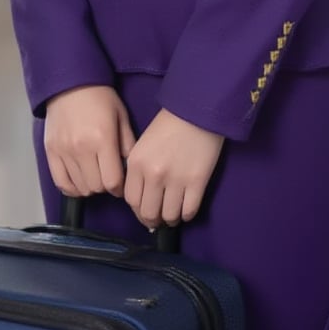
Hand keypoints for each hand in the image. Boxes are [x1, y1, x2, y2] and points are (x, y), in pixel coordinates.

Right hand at [44, 85, 135, 197]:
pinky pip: (60, 182)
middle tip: (106, 176)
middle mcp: (82, 148)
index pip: (112, 181)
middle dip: (105, 186)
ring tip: (93, 176)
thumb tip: (130, 169)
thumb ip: (128, 144)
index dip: (119, 188)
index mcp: (103, 139)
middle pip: (96, 186)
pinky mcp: (51, 152)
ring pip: (80, 187)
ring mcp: (64, 151)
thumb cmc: (100, 98)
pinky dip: (71, 188)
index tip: (120, 184)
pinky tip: (78, 181)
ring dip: (89, 186)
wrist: (70, 83)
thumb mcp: (121, 116)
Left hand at [124, 108, 224, 227]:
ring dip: (171, 219)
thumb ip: (139, 170)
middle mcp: (153, 175)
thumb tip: (142, 201)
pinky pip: (189, 211)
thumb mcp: (144, 144)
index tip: (145, 210)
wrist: (196, 110)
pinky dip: (187, 214)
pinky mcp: (197, 182)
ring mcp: (176, 180)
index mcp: (136, 163)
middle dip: (153, 219)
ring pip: (169, 216)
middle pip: (148, 213)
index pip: (131, 200)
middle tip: (159, 217)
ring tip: (174, 213)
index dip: (138, 210)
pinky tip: (187, 208)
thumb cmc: (168, 124)